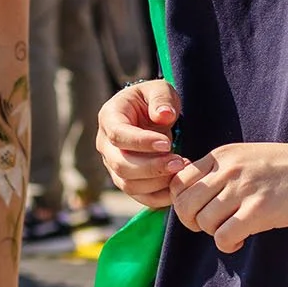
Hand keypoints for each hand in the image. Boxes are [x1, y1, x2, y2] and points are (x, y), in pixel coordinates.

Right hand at [99, 80, 185, 204]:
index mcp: (109, 118)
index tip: (167, 143)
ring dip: (157, 182)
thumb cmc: (154, 101)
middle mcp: (106, 145)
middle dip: (152, 166)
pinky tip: (178, 186)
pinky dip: (159, 197)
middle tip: (179, 162)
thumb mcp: (160, 90)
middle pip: (120, 164)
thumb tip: (163, 115)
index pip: (118, 135)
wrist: (152, 117)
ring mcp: (114, 165)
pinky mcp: (127, 181)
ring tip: (181, 170)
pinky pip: (139, 197)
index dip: (141, 142)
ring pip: (128, 184)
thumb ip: (162, 98)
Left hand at [169, 133, 287, 253]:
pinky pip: (223, 237)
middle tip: (212, 226)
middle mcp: (228, 170)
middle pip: (184, 204)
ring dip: (214, 234)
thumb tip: (199, 197)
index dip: (184, 202)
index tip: (201, 211)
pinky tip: (241, 241)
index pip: (178, 181)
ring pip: (203, 222)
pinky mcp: (259, 211)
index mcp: (223, 155)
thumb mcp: (251, 157)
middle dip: (192, 222)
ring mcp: (243, 189)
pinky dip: (228, 245)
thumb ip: (224, 171)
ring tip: (233, 232)